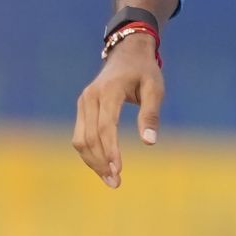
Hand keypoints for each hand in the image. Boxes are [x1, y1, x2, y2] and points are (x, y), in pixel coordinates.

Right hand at [71, 36, 163, 188]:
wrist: (127, 53)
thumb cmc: (145, 71)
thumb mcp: (155, 88)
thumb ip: (151, 114)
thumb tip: (149, 143)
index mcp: (108, 91)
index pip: (105, 126)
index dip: (110, 150)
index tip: (119, 169)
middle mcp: (90, 97)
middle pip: (89, 137)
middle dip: (101, 162)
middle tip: (116, 182)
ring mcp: (83, 102)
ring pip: (80, 139)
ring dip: (93, 161)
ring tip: (111, 179)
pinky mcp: (82, 108)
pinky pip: (80, 135)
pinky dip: (89, 152)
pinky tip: (103, 166)